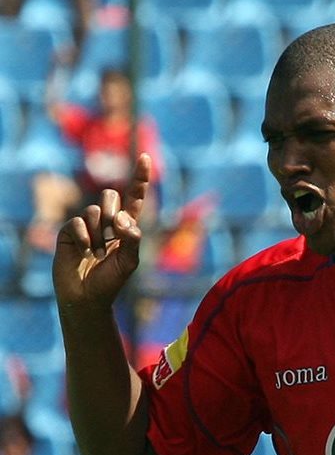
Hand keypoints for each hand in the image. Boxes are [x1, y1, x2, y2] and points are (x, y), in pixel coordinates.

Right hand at [52, 153, 150, 309]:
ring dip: (99, 233)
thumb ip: (133, 237)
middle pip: (111, 195)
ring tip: (98, 253)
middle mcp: (107, 221)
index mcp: (126, 226)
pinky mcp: (69, 232)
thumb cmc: (111, 280)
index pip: (135, 196)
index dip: (139, 177)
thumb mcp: (130, 260)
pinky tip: (85, 252)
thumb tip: (122, 218)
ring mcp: (87, 225)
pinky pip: (78, 221)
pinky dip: (85, 237)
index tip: (144, 156)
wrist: (86, 297)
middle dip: (113, 213)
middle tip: (113, 235)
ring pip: (95, 209)